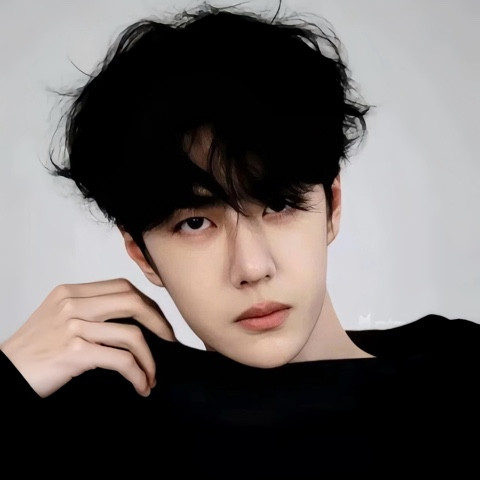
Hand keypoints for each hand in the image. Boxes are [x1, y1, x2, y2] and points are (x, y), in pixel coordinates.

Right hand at [0, 278, 175, 397]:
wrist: (4, 374)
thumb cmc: (32, 351)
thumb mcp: (58, 319)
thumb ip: (88, 312)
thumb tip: (129, 322)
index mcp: (70, 292)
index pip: (122, 287)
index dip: (147, 304)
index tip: (159, 322)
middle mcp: (72, 304)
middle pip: (132, 301)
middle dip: (159, 322)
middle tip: (169, 341)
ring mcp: (73, 326)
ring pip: (132, 334)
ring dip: (150, 358)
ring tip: (151, 374)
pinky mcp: (74, 352)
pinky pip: (121, 360)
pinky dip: (138, 374)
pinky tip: (141, 385)